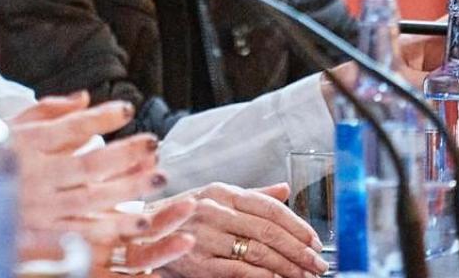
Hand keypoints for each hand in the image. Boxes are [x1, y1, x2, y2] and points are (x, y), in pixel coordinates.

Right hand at [9, 93, 182, 252]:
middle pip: (88, 165)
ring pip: (92, 199)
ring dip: (128, 189)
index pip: (70, 128)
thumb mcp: (4, 126)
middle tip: (153, 144)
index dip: (101, 118)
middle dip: (125, 154)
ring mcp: (39, 209)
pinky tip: (137, 220)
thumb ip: (45, 112)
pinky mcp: (43, 236)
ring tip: (156, 178)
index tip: (127, 108)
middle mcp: (33, 177)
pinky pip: (83, 231)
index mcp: (23, 146)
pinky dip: (112, 226)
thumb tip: (84, 98)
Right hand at [154, 183, 328, 277]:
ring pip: (258, 252)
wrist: (141, 235)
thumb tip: (285, 189)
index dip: (297, 225)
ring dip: (287, 267)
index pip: (269, 207)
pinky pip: (240, 270)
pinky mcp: (198, 261)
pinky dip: (263, 277)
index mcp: (221, 191)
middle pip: (268, 231)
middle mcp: (214, 210)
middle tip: (317, 264)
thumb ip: (252, 195)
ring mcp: (205, 236)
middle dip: (299, 250)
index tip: (315, 240)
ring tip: (304, 276)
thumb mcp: (213, 198)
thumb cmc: (181, 217)